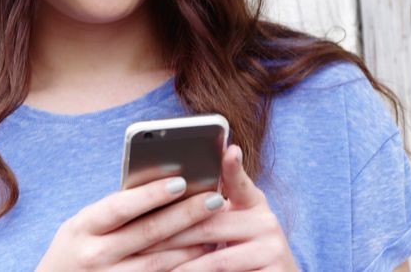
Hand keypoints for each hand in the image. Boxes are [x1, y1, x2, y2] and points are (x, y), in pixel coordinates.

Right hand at [35, 175, 225, 270]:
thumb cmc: (78, 248)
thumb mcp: (86, 225)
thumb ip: (118, 210)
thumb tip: (167, 185)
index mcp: (83, 228)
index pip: (121, 206)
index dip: (152, 194)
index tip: (182, 181)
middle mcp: (94, 255)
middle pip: (147, 232)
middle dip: (186, 214)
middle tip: (215, 199)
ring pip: (158, 261)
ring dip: (191, 244)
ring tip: (216, 226)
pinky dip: (182, 267)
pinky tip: (201, 256)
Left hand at [142, 145, 298, 270]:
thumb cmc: (242, 255)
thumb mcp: (231, 228)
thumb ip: (209, 211)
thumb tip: (174, 191)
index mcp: (254, 204)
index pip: (241, 183)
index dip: (234, 167)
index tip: (228, 149)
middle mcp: (267, 222)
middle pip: (211, 225)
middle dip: (171, 235)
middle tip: (138, 240)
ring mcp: (272, 249)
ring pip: (216, 259)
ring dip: (180, 265)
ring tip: (152, 267)